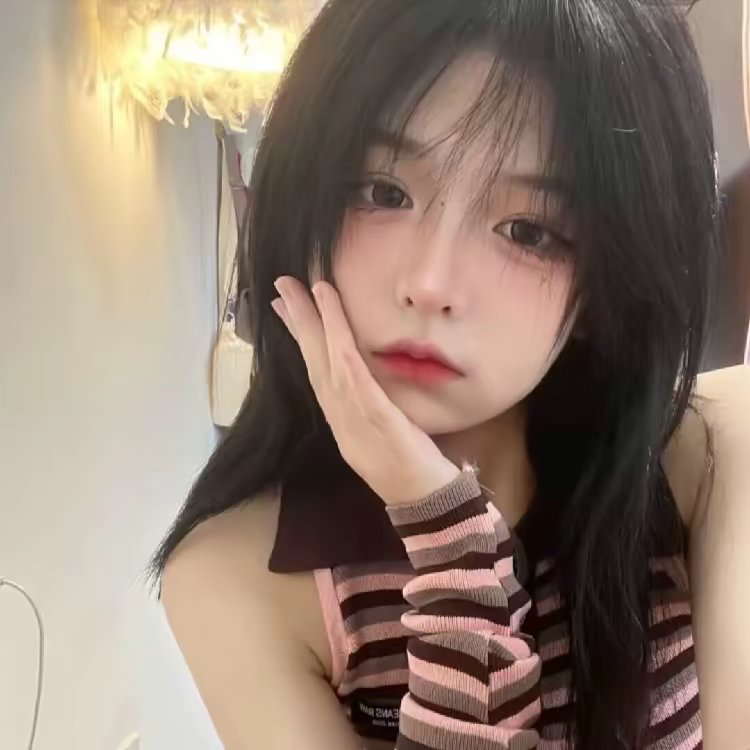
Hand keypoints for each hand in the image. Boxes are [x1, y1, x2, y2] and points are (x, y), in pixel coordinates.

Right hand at [271, 276, 460, 505]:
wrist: (423, 500)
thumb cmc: (407, 466)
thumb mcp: (381, 429)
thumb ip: (368, 403)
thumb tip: (362, 377)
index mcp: (339, 415)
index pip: (314, 367)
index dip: (300, 335)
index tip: (284, 305)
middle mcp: (338, 414)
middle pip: (313, 359)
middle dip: (298, 320)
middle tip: (283, 284)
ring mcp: (353, 417)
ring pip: (328, 363)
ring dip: (316, 324)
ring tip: (308, 290)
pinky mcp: (376, 418)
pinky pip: (355, 380)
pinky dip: (341, 351)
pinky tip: (334, 330)